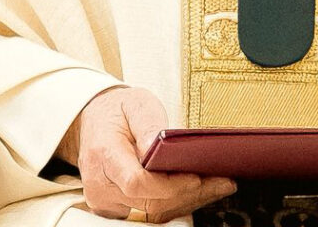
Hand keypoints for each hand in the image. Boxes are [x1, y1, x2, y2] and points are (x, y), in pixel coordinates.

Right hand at [59, 86, 236, 221]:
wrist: (95, 122)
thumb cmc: (119, 111)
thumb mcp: (135, 103)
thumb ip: (148, 123)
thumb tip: (159, 146)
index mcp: (103, 154)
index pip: (136, 182)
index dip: (168, 186)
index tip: (197, 177)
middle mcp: (100, 185)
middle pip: (149, 202)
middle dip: (189, 194)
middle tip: (223, 181)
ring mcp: (105, 201)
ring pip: (152, 213)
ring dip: (188, 201)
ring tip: (219, 186)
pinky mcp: (115, 209)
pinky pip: (149, 213)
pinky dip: (177, 204)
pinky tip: (200, 192)